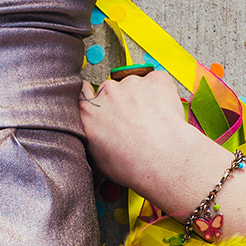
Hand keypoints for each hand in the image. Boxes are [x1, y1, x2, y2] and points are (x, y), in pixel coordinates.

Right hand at [80, 70, 225, 215]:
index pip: (82, 92)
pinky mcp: (154, 80)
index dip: (92, 96)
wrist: (159, 160)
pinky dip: (161, 94)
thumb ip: (92, 140)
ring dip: (142, 99)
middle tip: (132, 122)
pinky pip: (158, 82)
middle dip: (121, 102)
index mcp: (88, 112)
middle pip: (112, 90)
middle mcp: (107, 93)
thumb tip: (95, 140)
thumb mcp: (97, 161)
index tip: (99, 102)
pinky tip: (163, 114)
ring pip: (136, 87)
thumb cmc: (131, 165)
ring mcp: (131, 83)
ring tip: (150, 123)